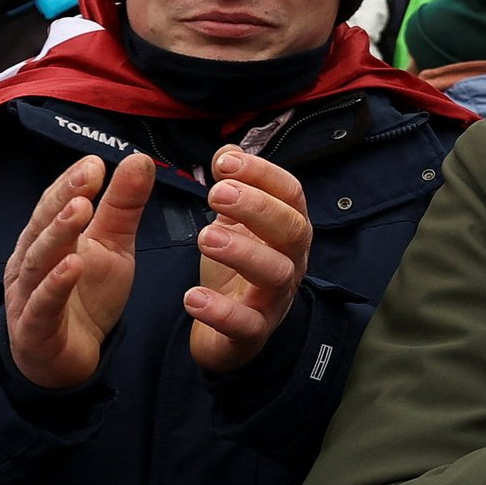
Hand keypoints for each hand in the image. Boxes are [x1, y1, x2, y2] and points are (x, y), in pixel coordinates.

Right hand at [4, 153, 152, 388]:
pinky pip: (43, 305)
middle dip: (63, 199)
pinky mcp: (35, 328)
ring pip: (40, 261)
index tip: (96, 161)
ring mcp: (28, 296)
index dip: (72, 183)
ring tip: (80, 209)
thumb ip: (123, 206)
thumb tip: (137, 158)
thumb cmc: (86, 295)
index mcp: (47, 240)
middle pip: (43, 227)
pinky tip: (72, 266)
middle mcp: (31, 263)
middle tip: (88, 177)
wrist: (70, 357)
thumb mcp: (113, 246)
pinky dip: (56, 285)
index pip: (54, 205)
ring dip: (58, 234)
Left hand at [187, 148, 314, 373]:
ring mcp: (275, 299)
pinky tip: (193, 297)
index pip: (291, 194)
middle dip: (258, 207)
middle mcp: (291, 261)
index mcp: (288, 230)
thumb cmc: (236, 272)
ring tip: (205, 237)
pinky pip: (246, 324)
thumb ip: (232, 188)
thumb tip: (229, 150)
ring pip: (276, 274)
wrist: (230, 334)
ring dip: (243, 252)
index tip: (225, 162)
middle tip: (217, 193)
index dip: (263, 174)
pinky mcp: (254, 333)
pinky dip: (221, 311)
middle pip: (292, 229)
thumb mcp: (233, 225)